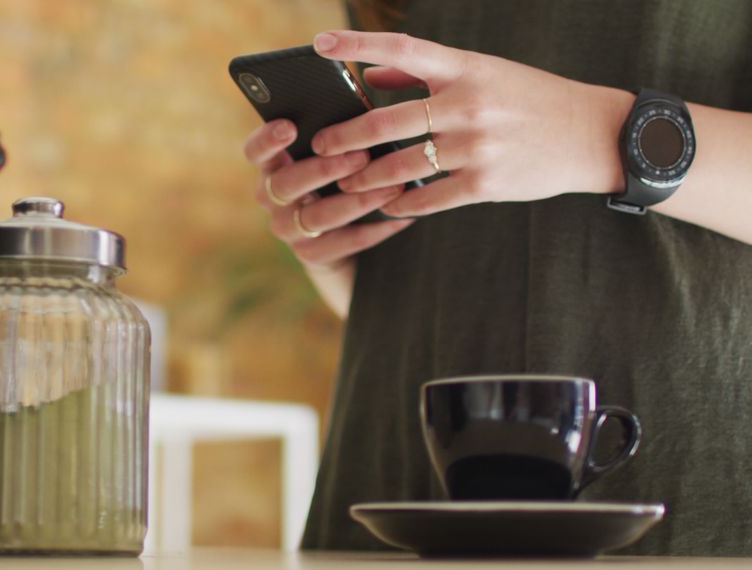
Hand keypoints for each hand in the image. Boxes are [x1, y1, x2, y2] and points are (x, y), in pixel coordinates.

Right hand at [243, 119, 414, 273]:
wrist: (341, 237)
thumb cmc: (338, 178)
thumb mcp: (332, 155)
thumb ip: (337, 137)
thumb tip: (365, 114)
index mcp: (273, 166)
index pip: (256, 152)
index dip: (267, 140)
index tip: (289, 127)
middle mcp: (273, 199)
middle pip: (285, 185)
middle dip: (324, 170)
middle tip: (361, 157)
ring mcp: (289, 229)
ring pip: (317, 217)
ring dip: (357, 202)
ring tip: (392, 188)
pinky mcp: (311, 254)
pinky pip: (342, 244)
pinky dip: (373, 231)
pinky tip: (400, 218)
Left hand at [310, 30, 632, 217]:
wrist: (592, 134)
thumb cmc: (529, 99)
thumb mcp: (483, 73)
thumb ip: (424, 74)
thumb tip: (369, 76)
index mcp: (466, 68)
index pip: (403, 48)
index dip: (358, 43)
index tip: (321, 44)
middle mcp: (469, 104)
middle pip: (388, 120)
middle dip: (345, 137)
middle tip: (319, 145)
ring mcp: (477, 145)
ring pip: (401, 165)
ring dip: (366, 178)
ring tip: (345, 184)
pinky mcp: (486, 183)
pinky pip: (429, 198)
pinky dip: (401, 203)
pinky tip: (386, 206)